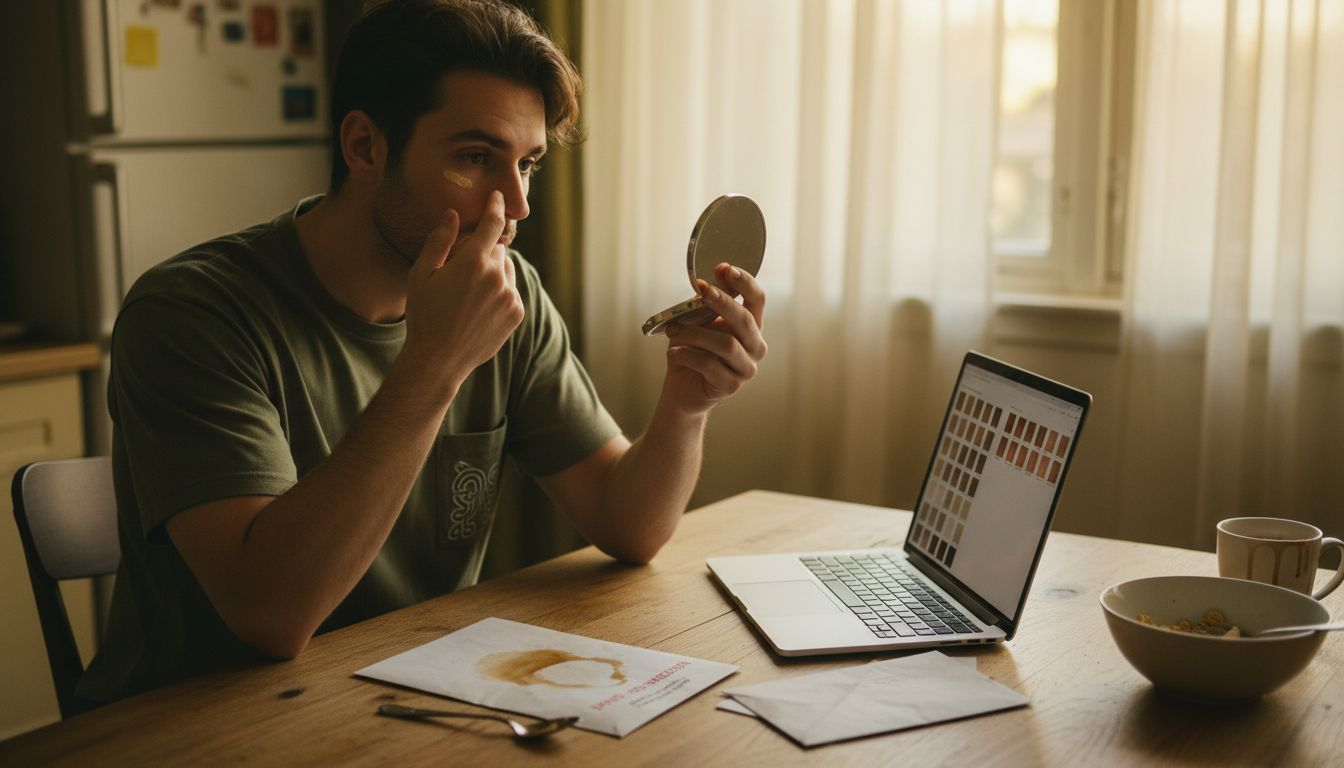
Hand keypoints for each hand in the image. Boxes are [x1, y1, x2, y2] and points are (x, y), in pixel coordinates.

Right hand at [402, 191, 523, 383]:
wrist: (439, 359)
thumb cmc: (425, 315)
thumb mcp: (422, 274)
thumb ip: (440, 241)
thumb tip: (453, 214)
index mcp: (473, 262)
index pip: (492, 224)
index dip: (495, 207)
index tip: (497, 197)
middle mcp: (497, 276)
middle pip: (497, 248)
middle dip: (483, 251)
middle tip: (461, 272)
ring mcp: (510, 296)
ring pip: (506, 269)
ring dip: (493, 272)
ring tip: (469, 293)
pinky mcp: (517, 312)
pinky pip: (511, 291)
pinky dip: (500, 292)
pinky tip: (478, 308)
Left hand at [661, 262, 766, 416]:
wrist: (682, 390)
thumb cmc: (692, 351)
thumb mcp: (698, 322)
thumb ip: (708, 303)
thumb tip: (713, 277)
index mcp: (751, 327)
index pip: (757, 300)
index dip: (745, 282)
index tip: (726, 268)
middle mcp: (755, 347)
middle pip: (745, 320)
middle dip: (723, 302)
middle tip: (702, 290)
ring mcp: (746, 368)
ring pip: (725, 343)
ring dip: (695, 332)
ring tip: (672, 330)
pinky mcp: (731, 386)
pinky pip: (709, 365)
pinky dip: (687, 355)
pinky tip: (674, 352)